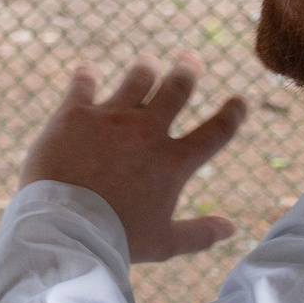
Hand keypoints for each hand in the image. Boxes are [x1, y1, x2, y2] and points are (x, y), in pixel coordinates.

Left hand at [19, 54, 246, 263]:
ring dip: (144, 71)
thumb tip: (231, 228)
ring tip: (147, 63)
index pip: (215, 132)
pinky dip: (85, 76)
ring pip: (135, 82)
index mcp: (173, 163)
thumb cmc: (115, 239)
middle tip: (190, 59)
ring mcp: (110, 120)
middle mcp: (146, 133)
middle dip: (186, 72)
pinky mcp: (73, 115)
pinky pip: (82, 87)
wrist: (64, 227)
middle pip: (175, 92)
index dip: (232, 114)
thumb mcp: (164, 243)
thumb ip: (200, 234)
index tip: (239, 100)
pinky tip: (87, 69)